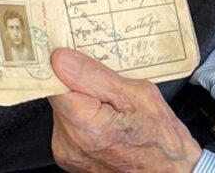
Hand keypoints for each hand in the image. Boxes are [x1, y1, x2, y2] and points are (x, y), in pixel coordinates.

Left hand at [48, 48, 202, 172]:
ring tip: (112, 107)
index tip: (75, 56)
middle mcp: (70, 144)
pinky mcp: (68, 159)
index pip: (53, 84)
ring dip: (82, 101)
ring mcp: (68, 154)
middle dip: (80, 84)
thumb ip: (96, 76)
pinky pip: (68, 125)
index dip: (65, 66)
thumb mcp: (139, 95)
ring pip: (64, 109)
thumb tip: (63, 60)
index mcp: (86, 126)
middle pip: (59, 96)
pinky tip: (106, 121)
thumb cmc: (161, 139)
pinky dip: (83, 118)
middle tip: (110, 87)